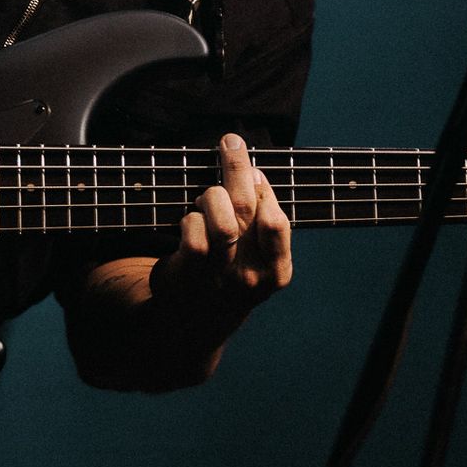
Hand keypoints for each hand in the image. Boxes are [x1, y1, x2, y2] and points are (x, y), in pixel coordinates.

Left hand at [150, 133, 292, 317]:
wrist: (195, 323)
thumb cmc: (231, 274)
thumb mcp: (259, 259)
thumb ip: (262, 222)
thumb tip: (252, 171)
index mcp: (276, 272)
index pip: (276, 220)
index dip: (264, 188)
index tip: (255, 168)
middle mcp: (251, 277)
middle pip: (246, 209)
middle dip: (237, 167)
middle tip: (230, 142)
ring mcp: (219, 278)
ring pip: (221, 221)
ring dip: (211, 196)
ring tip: (207, 197)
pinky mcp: (189, 276)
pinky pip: (193, 233)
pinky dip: (191, 218)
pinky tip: (191, 219)